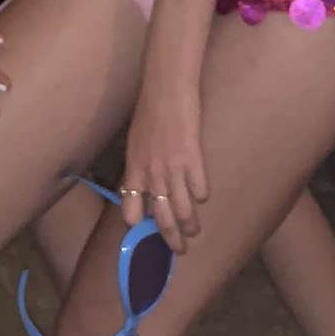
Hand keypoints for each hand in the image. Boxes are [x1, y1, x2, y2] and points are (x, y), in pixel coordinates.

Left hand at [119, 77, 207, 254]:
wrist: (166, 86)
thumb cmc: (150, 110)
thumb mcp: (136, 141)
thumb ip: (140, 166)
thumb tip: (145, 187)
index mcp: (134, 169)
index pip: (131, 211)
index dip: (138, 225)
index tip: (145, 233)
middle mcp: (152, 174)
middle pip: (161, 219)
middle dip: (171, 238)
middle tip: (179, 249)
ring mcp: (173, 168)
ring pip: (184, 210)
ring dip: (191, 224)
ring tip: (195, 230)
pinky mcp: (193, 158)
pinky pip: (201, 189)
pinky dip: (203, 196)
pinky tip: (203, 196)